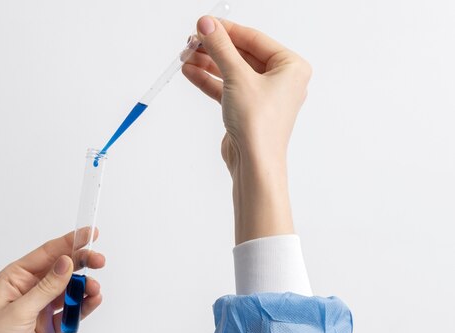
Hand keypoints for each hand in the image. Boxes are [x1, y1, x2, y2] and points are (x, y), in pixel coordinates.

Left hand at [0, 230, 104, 332]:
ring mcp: (41, 309)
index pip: (48, 253)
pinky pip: (71, 313)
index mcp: (16, 277)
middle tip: (100, 261)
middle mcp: (30, 289)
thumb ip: (47, 287)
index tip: (91, 233)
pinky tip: (93, 301)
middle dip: (82, 264)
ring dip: (84, 288)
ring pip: (70, 291)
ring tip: (95, 290)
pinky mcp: (49, 328)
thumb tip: (67, 263)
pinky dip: (83, 307)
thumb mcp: (19, 310)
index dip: (71, 241)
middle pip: (62, 270)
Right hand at [183, 17, 311, 242]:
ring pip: (232, 71)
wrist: (254, 163)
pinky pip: (227, 88)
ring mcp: (263, 96)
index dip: (227, 30)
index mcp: (291, 67)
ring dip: (208, 64)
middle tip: (191, 42)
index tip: (204, 24)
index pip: (254, 39)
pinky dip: (209, 80)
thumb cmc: (259, 126)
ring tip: (185, 57)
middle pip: (241, 54)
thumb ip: (220, 48)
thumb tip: (207, 24)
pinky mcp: (247, 110)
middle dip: (214, 49)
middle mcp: (280, 80)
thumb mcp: (237, 77)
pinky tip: (190, 72)